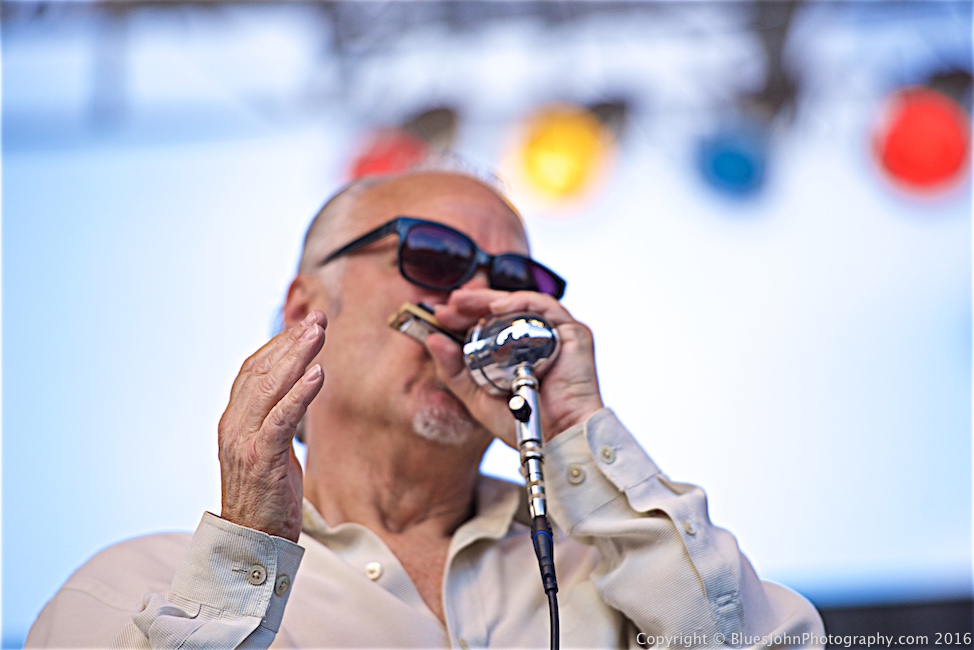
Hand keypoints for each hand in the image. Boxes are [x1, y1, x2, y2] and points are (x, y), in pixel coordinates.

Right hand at [218, 310, 325, 541]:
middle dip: (291, 341)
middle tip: (318, 318)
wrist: (252, 541)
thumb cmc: (266, 496)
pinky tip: (318, 374)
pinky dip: (299, 394)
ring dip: (297, 356)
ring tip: (319, 333)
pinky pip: (281, 419)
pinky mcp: (261, 459)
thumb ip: (274, 416)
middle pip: (261, 371)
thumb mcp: (268, 447)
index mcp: (232, 420)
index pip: (252, 369)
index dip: (278, 343)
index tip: (304, 324)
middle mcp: (233, 425)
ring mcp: (244, 441)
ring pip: (270, 387)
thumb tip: (295, 386)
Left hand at [426, 289, 603, 446]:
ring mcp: (556, 334)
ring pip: (521, 305)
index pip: (491, 324)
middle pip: (504, 311)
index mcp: (519, 352)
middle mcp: (538, 339)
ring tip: (464, 302)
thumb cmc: (522, 422)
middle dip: (473, 303)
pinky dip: (520, 302)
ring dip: (490, 299)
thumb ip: (454, 370)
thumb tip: (433, 340)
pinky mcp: (573, 333)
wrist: (557, 438)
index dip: (465, 317)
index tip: (441, 315)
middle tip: (450, 303)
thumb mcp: (477, 396)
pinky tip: (497, 308)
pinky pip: (545, 307)